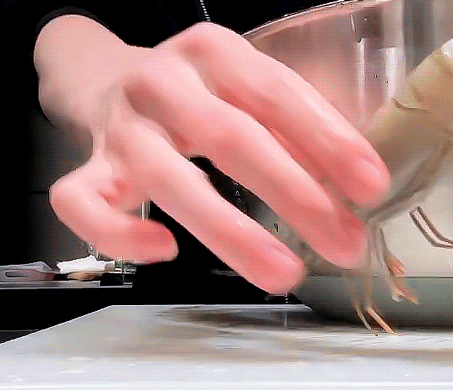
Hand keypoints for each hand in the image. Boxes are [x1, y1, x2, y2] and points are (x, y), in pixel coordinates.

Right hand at [37, 17, 390, 292]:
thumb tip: (353, 190)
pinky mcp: (87, 165)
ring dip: (231, 233)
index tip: (370, 188)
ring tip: (283, 274)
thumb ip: (296, 131)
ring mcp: (120, 125)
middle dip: (296, 195)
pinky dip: (119, 234)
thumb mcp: (249, 92)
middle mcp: (163, 81)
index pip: (278, 93)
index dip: (328, 141)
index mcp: (214, 51)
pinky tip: (164, 250)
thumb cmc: (199, 94)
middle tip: (344, 242)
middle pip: (231, 137)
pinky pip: (82, 205)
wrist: (107, 79)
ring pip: (167, 179)